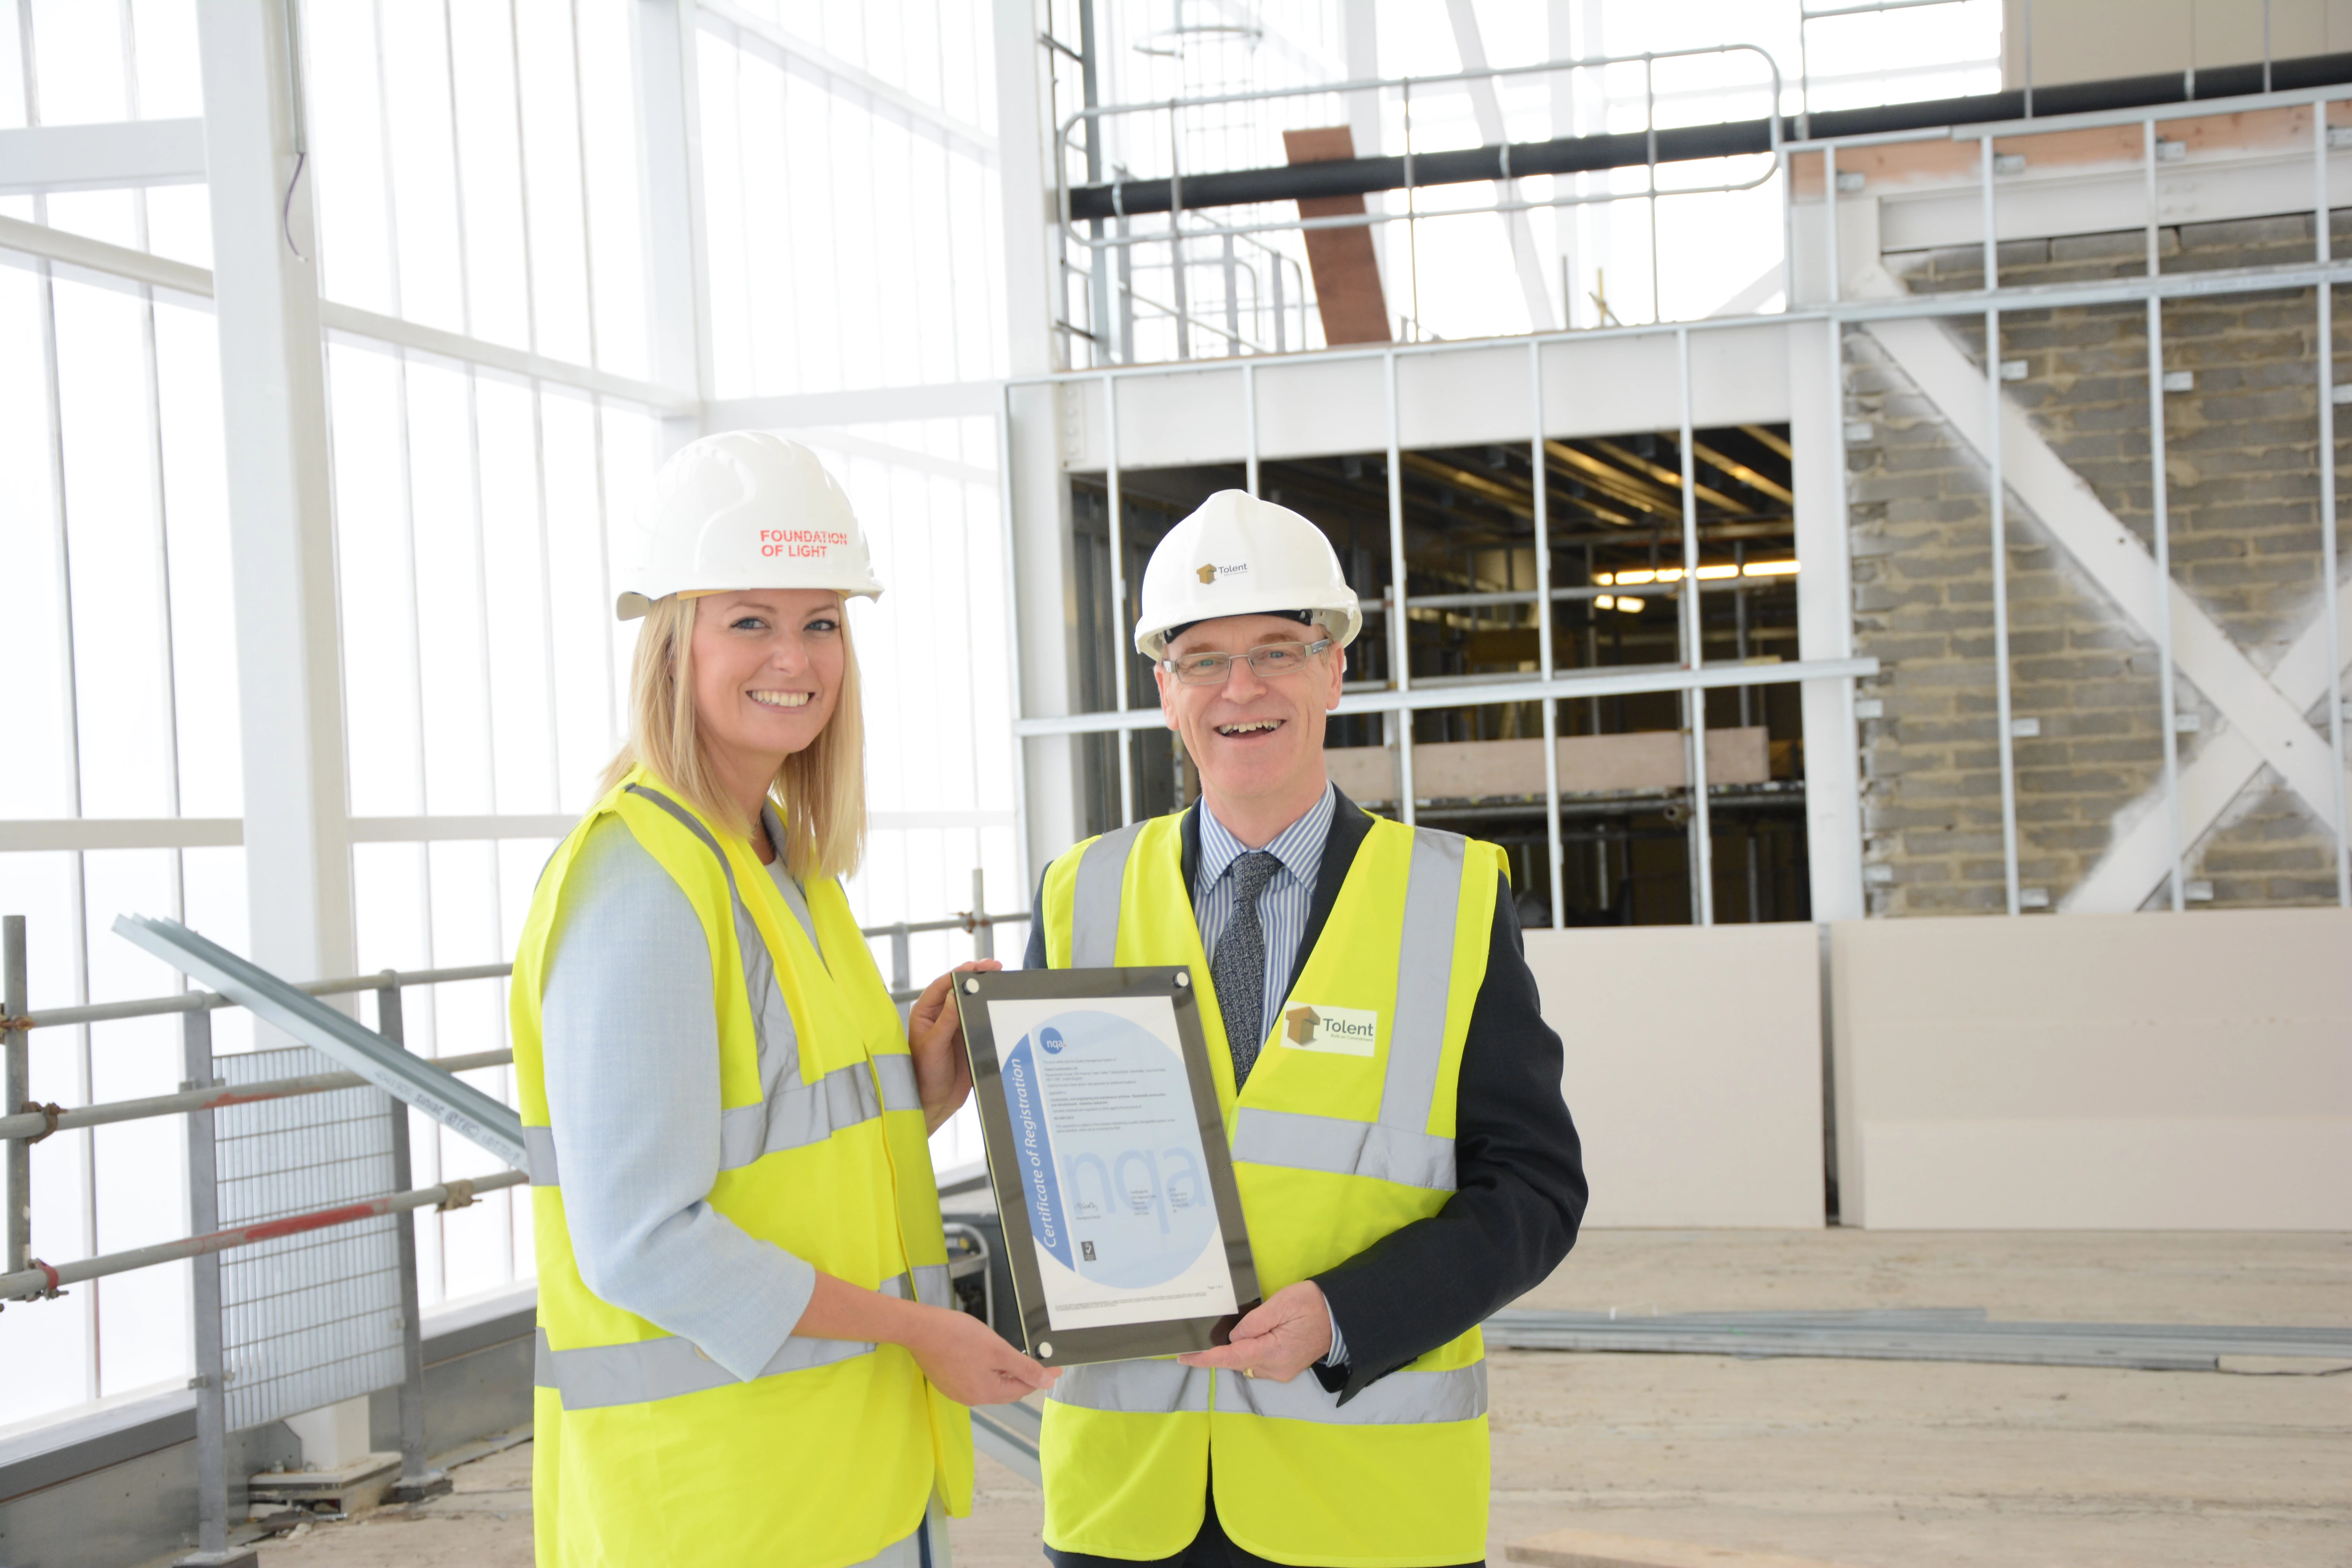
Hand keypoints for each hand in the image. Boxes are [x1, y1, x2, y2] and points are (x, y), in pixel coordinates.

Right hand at [905, 1303, 1060, 1405]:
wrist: (921, 1329)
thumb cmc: (958, 1336)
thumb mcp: (998, 1349)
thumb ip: (1024, 1367)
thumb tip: (1047, 1382)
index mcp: (986, 1393)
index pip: (1023, 1388)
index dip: (1041, 1376)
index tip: (1056, 1367)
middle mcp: (972, 1398)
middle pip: (1007, 1389)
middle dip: (1023, 1376)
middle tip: (1039, 1361)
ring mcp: (957, 1391)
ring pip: (991, 1385)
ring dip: (1005, 1373)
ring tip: (1014, 1357)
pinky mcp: (947, 1381)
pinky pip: (975, 1380)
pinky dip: (987, 1371)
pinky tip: (987, 1357)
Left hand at [908, 960, 997, 1132]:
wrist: (933, 1103)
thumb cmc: (923, 1075)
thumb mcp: (933, 1045)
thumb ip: (946, 1020)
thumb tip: (957, 992)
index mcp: (926, 1013)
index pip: (943, 985)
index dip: (960, 972)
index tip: (977, 966)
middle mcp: (940, 1016)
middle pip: (959, 989)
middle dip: (977, 976)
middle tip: (995, 967)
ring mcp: (955, 1027)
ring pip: (971, 1001)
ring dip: (985, 991)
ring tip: (1001, 979)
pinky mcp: (968, 1038)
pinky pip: (980, 1019)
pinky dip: (990, 1009)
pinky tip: (1001, 1004)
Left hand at [1175, 1280, 1331, 1382]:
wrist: (1342, 1315)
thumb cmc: (1313, 1305)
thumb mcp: (1281, 1304)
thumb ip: (1254, 1323)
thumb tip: (1234, 1337)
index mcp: (1274, 1353)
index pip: (1231, 1358)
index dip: (1205, 1359)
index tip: (1184, 1357)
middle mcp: (1277, 1369)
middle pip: (1238, 1362)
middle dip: (1220, 1351)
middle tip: (1205, 1336)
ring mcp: (1283, 1370)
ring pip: (1248, 1363)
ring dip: (1237, 1351)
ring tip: (1233, 1333)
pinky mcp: (1287, 1367)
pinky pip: (1259, 1362)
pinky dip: (1249, 1352)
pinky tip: (1250, 1337)